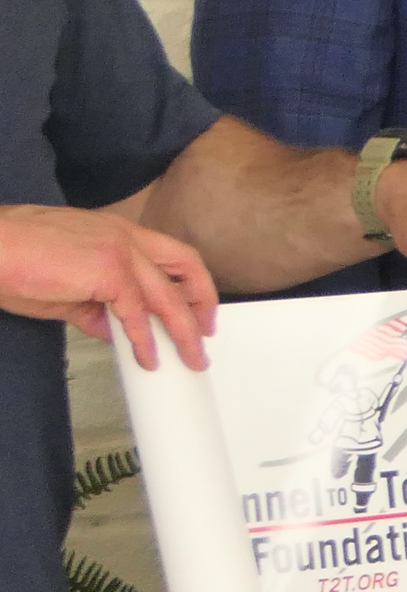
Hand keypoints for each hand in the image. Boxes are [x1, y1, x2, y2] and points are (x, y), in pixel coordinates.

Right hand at [0, 205, 217, 367]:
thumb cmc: (13, 263)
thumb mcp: (65, 287)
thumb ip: (96, 306)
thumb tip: (116, 330)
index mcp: (117, 232)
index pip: (171, 255)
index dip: (192, 284)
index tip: (197, 311)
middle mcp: (125, 235)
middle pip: (185, 268)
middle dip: (201, 306)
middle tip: (203, 339)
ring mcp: (119, 250)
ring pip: (167, 297)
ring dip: (182, 333)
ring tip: (189, 359)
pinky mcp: (108, 270)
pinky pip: (136, 313)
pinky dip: (144, 340)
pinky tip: (146, 358)